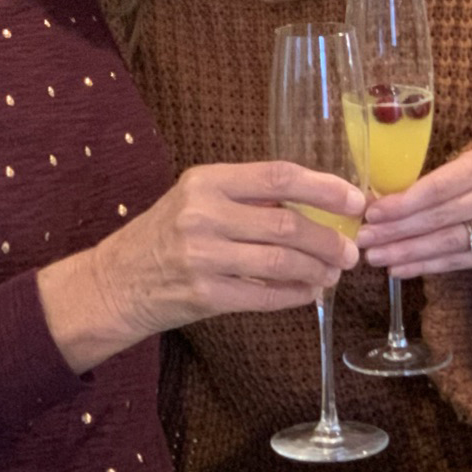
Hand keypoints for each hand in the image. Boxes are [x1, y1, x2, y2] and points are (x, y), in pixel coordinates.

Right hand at [38, 162, 364, 373]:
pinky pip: (266, 295)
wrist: (115, 282)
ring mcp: (202, 256)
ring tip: (332, 274)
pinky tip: (308, 293)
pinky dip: (295, 295)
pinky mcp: (205, 295)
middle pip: (288, 223)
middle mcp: (203, 214)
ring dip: (317, 270)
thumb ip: (247, 198)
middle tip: (350, 252)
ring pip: (282, 261)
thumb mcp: (196, 200)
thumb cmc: (163, 237)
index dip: (325, 188)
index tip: (356, 201)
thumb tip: (316, 203)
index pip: (279, 175)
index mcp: (205, 180)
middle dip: (329, 240)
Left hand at [359, 147, 471, 275]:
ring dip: (407, 253)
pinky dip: (424, 267)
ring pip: (447, 243)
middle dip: (397, 231)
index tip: (371, 214)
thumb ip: (427, 183)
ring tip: (377, 257)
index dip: (401, 204)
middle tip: (365, 239)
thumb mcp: (463, 166)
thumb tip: (374, 202)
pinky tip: (399, 269)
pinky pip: (456, 262)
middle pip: (439, 218)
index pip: (437, 189)